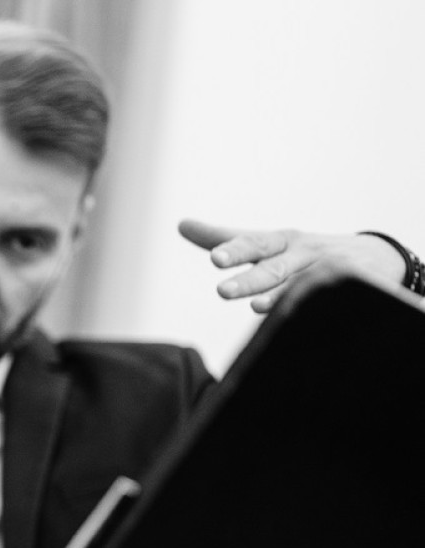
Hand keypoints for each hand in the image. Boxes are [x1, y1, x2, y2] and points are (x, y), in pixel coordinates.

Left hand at [179, 219, 407, 312]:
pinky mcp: (354, 288)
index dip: (235, 251)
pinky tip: (307, 316)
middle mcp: (304, 254)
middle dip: (250, 280)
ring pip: (303, 285)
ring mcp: (330, 271)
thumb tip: (181, 224)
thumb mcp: (267, 243)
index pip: (255, 245)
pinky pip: (333, 299)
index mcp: (281, 243)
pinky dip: (322, 305)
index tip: (214, 258)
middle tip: (221, 291)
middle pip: (275, 268)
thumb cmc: (304, 252)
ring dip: (281, 296)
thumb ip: (224, 238)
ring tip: (257, 308)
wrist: (373, 258)